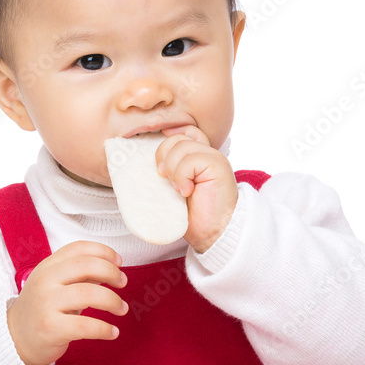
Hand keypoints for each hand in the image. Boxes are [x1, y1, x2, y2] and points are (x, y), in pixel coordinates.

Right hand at [6, 241, 128, 364]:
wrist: (16, 338)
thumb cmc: (44, 308)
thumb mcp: (57, 284)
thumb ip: (81, 274)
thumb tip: (112, 268)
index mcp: (48, 266)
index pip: (78, 248)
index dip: (103, 251)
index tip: (119, 261)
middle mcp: (45, 281)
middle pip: (86, 266)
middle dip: (111, 272)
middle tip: (123, 283)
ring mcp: (46, 304)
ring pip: (89, 294)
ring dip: (113, 301)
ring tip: (121, 309)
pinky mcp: (51, 328)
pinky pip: (86, 326)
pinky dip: (105, 329)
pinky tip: (112, 332)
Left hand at [156, 125, 237, 253]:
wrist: (213, 233)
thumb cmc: (194, 215)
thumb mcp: (175, 187)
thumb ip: (169, 170)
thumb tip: (146, 161)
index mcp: (199, 156)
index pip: (183, 131)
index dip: (167, 138)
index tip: (159, 162)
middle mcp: (207, 153)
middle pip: (177, 137)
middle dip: (164, 157)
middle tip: (166, 180)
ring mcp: (214, 158)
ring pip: (181, 146)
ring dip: (173, 170)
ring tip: (179, 189)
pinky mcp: (217, 166)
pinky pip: (189, 161)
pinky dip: (182, 177)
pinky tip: (187, 192)